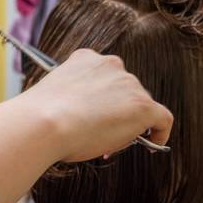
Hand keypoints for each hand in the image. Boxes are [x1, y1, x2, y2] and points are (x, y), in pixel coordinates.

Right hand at [13, 49, 172, 161]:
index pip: (104, 77)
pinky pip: (162, 119)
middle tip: (100, 135)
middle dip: (116, 112)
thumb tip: (82, 118)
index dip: (102, 99)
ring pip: (139, 106)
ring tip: (108, 143)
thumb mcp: (55, 96)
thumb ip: (74, 98)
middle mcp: (111, 65)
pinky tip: (153, 144)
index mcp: (86, 58)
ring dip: (129, 124)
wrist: (44, 124)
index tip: (94, 115)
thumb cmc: (40, 117)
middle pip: (124, 91)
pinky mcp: (143, 106)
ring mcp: (129, 84)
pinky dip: (160, 132)